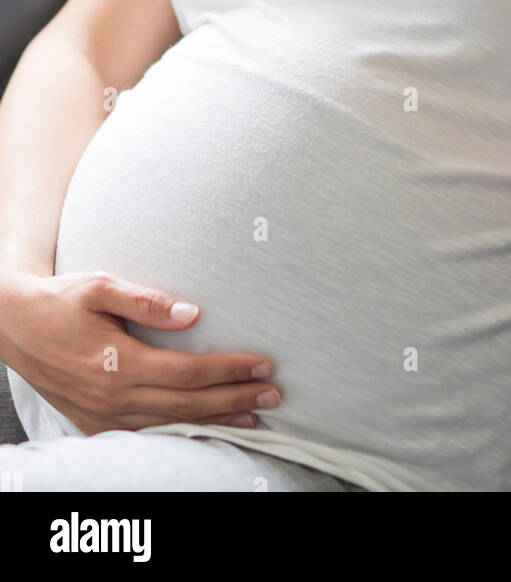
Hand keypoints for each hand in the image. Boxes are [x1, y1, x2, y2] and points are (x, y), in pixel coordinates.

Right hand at [0, 269, 281, 434]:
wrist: (15, 325)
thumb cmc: (62, 299)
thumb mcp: (102, 286)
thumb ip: (147, 301)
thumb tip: (193, 313)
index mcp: (118, 363)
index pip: (189, 373)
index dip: (229, 370)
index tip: (263, 363)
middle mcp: (113, 396)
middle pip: (188, 403)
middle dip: (235, 399)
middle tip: (275, 393)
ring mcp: (103, 415)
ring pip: (171, 424)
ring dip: (215, 420)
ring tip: (253, 415)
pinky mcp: (95, 422)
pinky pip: (147, 434)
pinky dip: (181, 430)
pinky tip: (205, 425)